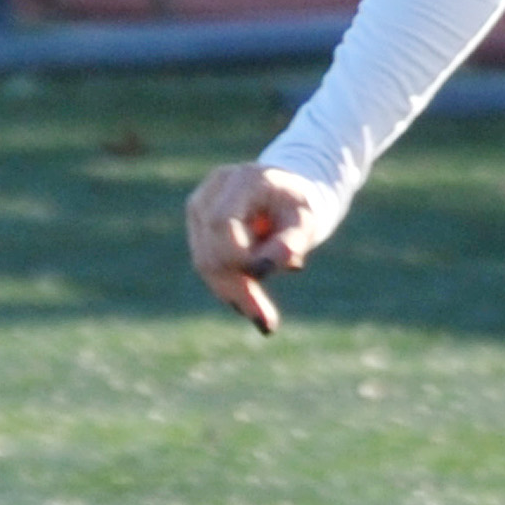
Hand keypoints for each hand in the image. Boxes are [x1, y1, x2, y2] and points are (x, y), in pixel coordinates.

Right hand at [184, 163, 339, 333]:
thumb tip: (265, 268)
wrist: (286, 193)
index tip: (265, 280)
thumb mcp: (306, 221)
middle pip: (210, 249)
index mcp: (242, 180)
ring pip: (204, 261)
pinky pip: (206, 262)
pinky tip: (249, 306)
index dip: (237, 257)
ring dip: (232, 293)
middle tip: (267, 324)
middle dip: (237, 289)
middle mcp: (212, 191)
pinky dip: (228, 286)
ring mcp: (199, 208)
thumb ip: (291, 241)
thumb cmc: (300, 206)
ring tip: (262, 318)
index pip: (222, 224)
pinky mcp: (197, 226)